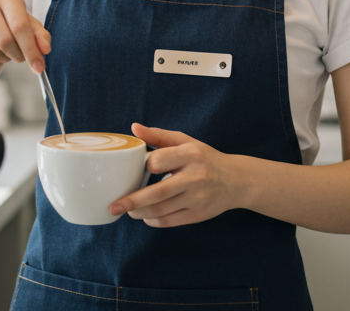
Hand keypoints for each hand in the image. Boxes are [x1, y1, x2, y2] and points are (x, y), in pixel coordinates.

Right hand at [0, 0, 50, 73]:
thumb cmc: (8, 21)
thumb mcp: (27, 23)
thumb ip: (40, 35)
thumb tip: (44, 50)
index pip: (20, 26)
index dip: (31, 50)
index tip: (39, 67)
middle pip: (5, 41)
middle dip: (18, 56)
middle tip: (21, 56)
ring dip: (4, 60)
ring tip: (6, 52)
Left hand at [108, 123, 244, 227]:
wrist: (237, 180)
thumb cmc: (205, 158)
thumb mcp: (186, 142)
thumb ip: (159, 136)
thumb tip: (134, 128)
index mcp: (190, 155)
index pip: (158, 162)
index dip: (145, 167)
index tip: (139, 170)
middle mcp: (195, 177)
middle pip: (157, 193)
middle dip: (132, 201)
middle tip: (113, 206)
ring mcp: (198, 198)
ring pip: (161, 210)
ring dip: (139, 213)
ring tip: (128, 211)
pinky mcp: (199, 215)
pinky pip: (170, 221)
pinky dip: (153, 221)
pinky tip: (146, 217)